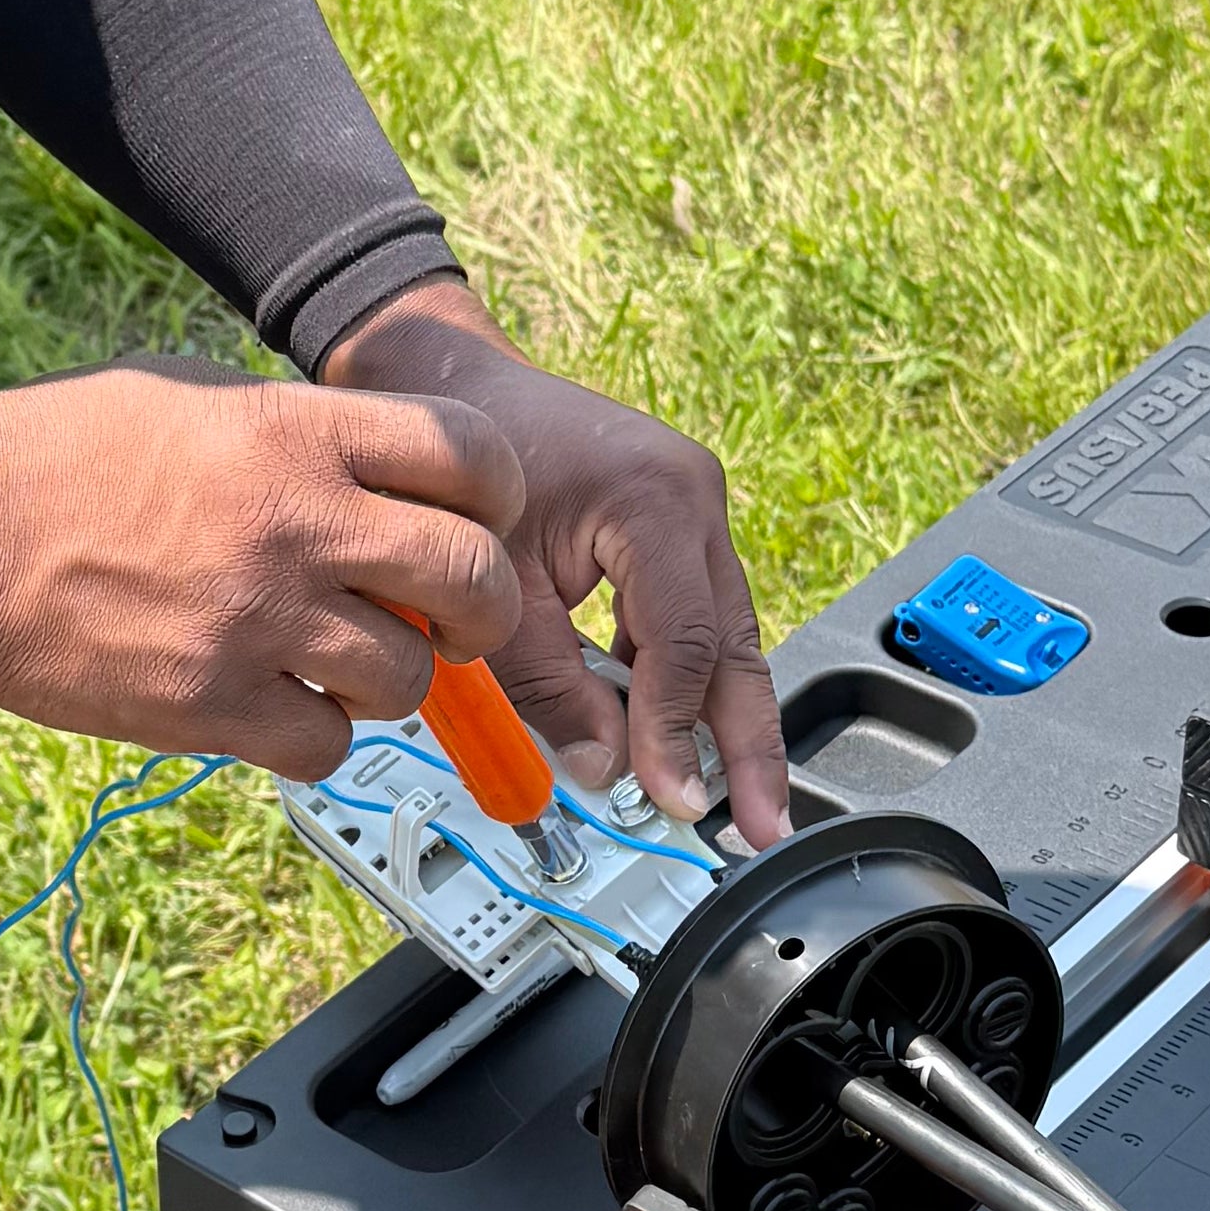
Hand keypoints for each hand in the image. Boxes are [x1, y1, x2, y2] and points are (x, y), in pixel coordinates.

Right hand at [0, 365, 526, 776]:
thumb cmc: (51, 452)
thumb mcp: (184, 392)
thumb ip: (288, 428)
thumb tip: (370, 466)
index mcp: (290, 431)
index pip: (469, 457)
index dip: (495, 496)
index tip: (477, 519)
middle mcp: (291, 524)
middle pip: (470, 580)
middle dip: (480, 610)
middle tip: (452, 620)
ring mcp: (251, 621)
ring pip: (406, 680)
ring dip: (391, 679)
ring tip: (341, 663)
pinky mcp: (205, 705)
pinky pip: (325, 745)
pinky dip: (321, 736)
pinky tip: (283, 706)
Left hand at [319, 279, 788, 842]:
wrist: (446, 388)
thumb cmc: (460, 465)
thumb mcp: (494, 589)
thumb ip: (549, 685)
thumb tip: (601, 768)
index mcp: (655, 499)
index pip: (687, 642)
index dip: (679, 732)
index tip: (672, 798)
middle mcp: (695, 496)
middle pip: (737, 642)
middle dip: (751, 743)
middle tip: (763, 822)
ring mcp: (695, 506)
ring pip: (725, 633)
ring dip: (722, 718)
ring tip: (734, 799)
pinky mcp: (677, 524)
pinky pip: (695, 615)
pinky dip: (686, 677)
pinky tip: (679, 738)